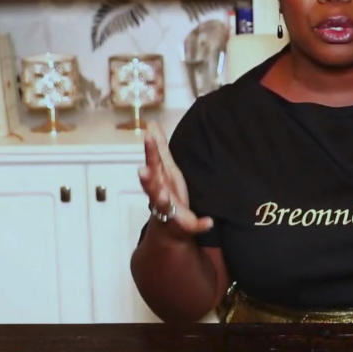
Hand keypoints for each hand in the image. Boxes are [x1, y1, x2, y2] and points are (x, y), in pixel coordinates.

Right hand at [138, 121, 212, 236]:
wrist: (169, 227)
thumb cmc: (166, 191)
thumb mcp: (164, 167)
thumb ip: (159, 147)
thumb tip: (151, 124)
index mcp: (158, 179)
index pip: (153, 162)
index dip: (150, 150)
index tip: (148, 136)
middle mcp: (160, 194)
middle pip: (151, 184)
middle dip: (147, 178)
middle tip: (142, 170)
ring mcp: (170, 211)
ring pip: (162, 205)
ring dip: (162, 200)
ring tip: (163, 196)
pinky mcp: (184, 225)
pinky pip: (193, 225)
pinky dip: (201, 224)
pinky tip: (210, 222)